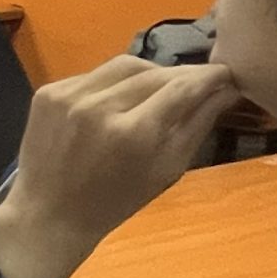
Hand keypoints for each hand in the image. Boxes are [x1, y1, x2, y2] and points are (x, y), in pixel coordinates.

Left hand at [0, 58, 241, 277]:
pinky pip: (94, 75)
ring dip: (150, 72)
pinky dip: (115, 82)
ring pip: (125, 65)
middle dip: (182, 74)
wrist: (49, 212)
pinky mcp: (49, 90)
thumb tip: (227, 90)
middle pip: (155, 72)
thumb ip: (197, 124)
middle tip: (200, 80)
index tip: (227, 73)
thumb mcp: (166, 169)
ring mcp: (69, 95)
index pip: (182, 87)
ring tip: (164, 87)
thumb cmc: (115, 201)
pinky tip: (122, 98)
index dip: (209, 76)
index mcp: (134, 132)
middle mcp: (101, 106)